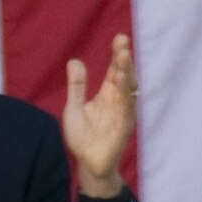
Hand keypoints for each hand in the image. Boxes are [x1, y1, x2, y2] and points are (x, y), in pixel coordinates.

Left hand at [62, 33, 136, 198]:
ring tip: (123, 56)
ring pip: (128, 89)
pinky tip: (120, 81)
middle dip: (124, 60)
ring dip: (126, 72)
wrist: (87, 163)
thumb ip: (76, 86)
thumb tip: (74, 61)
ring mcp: (122, 113)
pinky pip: (126, 107)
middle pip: (124, 76)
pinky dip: (124, 94)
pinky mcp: (124, 126)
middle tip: (123, 42)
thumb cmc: (83, 137)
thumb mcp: (74, 107)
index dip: (117, 55)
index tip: (120, 38)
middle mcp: (118, 101)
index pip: (114, 70)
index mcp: (107, 94)